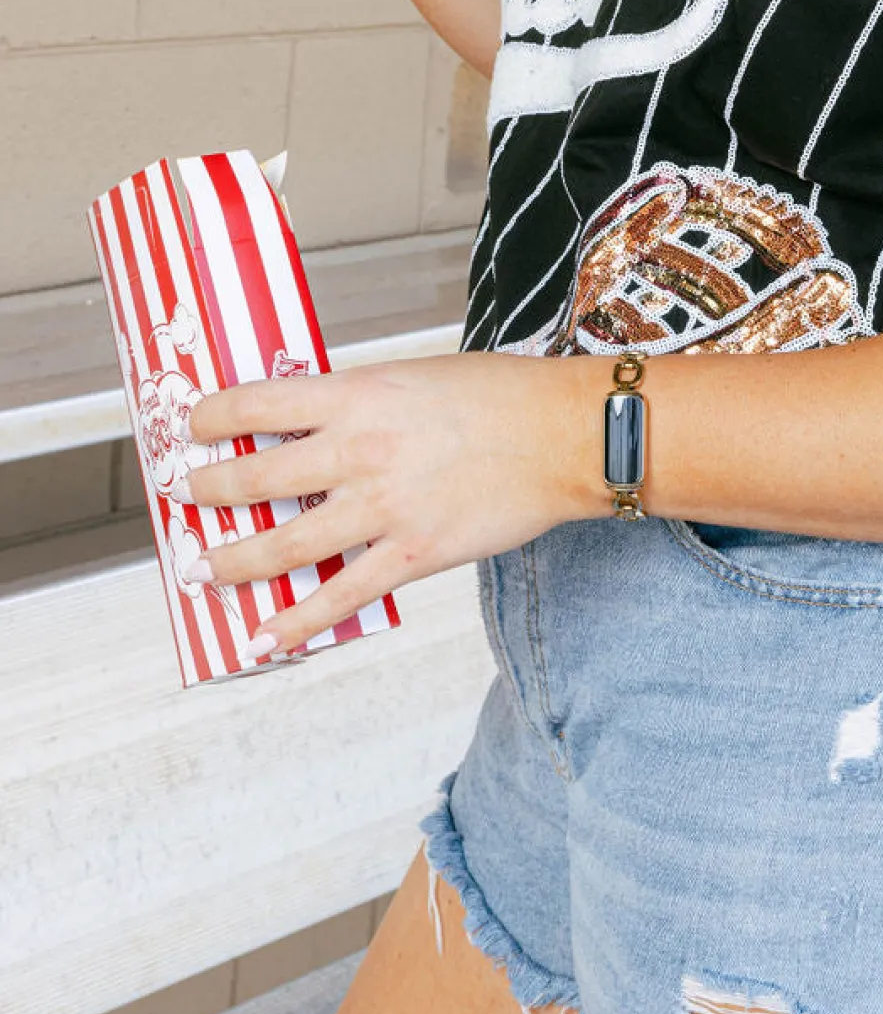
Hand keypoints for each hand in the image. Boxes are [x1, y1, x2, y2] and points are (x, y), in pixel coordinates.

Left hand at [184, 354, 595, 654]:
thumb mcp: (414, 377)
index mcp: (358, 396)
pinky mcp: (413, 554)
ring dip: (233, 562)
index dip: (208, 419)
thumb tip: (315, 425)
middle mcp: (359, 451)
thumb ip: (361, 402)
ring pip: (283, 545)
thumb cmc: (501, 397)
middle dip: (207, 494)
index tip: (192, 429)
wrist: (564, 435)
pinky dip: (297, 621)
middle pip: (253, 479)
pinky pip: (340, 595)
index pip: (254, 406)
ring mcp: (383, 508)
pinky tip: (267, 635)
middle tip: (187, 500)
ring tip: (206, 570)